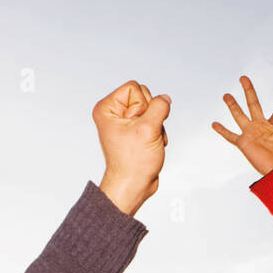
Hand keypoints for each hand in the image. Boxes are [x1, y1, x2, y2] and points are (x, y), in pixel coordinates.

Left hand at [92, 82, 170, 216]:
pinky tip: (151, 145)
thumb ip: (159, 107)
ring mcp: (125, 122)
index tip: (137, 126)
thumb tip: (165, 98)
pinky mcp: (135, 131)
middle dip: (151, 116)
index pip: (134, 88)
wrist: (133, 185)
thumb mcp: (148, 129)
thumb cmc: (133, 162)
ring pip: (152, 110)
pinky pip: (154, 121)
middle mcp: (114, 113)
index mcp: (108, 108)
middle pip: (145, 97)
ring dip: (156, 126)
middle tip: (144, 135)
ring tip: (148, 142)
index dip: (143, 106)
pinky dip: (157, 133)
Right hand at [212, 75, 272, 176]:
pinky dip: (222, 130)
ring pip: (239, 115)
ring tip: (226, 95)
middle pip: (253, 104)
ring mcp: (251, 134)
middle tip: (243, 77)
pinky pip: (230, 136)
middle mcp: (260, 127)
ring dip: (232, 105)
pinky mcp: (244, 143)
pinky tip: (214, 124)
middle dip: (248, 90)